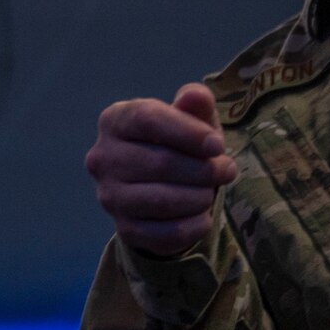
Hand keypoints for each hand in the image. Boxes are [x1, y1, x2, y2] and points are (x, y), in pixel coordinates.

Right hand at [86, 84, 238, 256]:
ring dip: (199, 197)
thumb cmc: (179, 143)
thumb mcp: (191, 119)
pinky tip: (204, 216)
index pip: (148, 120)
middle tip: (227, 170)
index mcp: (115, 120)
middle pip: (160, 163)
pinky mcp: (125, 228)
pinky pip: (166, 233)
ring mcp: (109, 196)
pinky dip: (194, 226)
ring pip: (162, 201)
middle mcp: (102, 158)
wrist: (163, 188)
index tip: (219, 145)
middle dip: (203, 169)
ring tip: (211, 191)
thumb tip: (196, 96)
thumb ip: (195, 104)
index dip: (189, 132)